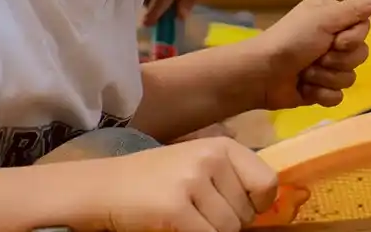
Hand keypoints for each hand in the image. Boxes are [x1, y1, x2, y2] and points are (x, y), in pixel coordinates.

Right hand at [100, 137, 277, 230]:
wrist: (103, 187)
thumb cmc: (154, 179)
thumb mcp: (197, 164)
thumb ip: (230, 177)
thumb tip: (265, 204)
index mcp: (222, 146)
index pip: (267, 182)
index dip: (258, 204)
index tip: (241, 210)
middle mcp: (211, 159)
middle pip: (246, 212)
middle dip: (228, 223)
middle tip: (200, 216)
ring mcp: (192, 182)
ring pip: (228, 230)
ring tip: (187, 221)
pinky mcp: (175, 208)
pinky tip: (177, 228)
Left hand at [252, 0, 370, 110]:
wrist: (261, 75)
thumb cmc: (290, 41)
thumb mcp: (322, 19)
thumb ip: (352, 10)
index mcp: (332, 19)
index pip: (363, 29)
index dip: (353, 39)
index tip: (334, 41)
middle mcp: (331, 41)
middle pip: (360, 55)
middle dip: (338, 61)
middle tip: (317, 57)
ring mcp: (325, 68)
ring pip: (349, 78)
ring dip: (325, 77)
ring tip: (305, 74)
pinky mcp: (319, 90)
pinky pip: (338, 96)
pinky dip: (321, 94)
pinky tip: (305, 89)